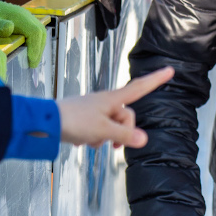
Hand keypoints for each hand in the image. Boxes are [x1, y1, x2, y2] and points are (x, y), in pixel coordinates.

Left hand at [56, 67, 173, 149]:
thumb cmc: (74, 122)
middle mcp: (105, 103)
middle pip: (126, 117)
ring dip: (106, 138)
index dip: (155, 80)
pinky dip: (94, 139)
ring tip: (91, 142)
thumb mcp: (104, 131)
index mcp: (112, 100)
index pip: (139, 88)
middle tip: (111, 145)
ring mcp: (95, 110)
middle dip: (122, 133)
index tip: (170, 70)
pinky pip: (99, 131)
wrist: (46, 123)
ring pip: (112, 127)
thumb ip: (125, 136)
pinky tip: (83, 142)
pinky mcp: (86, 119)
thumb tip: (144, 140)